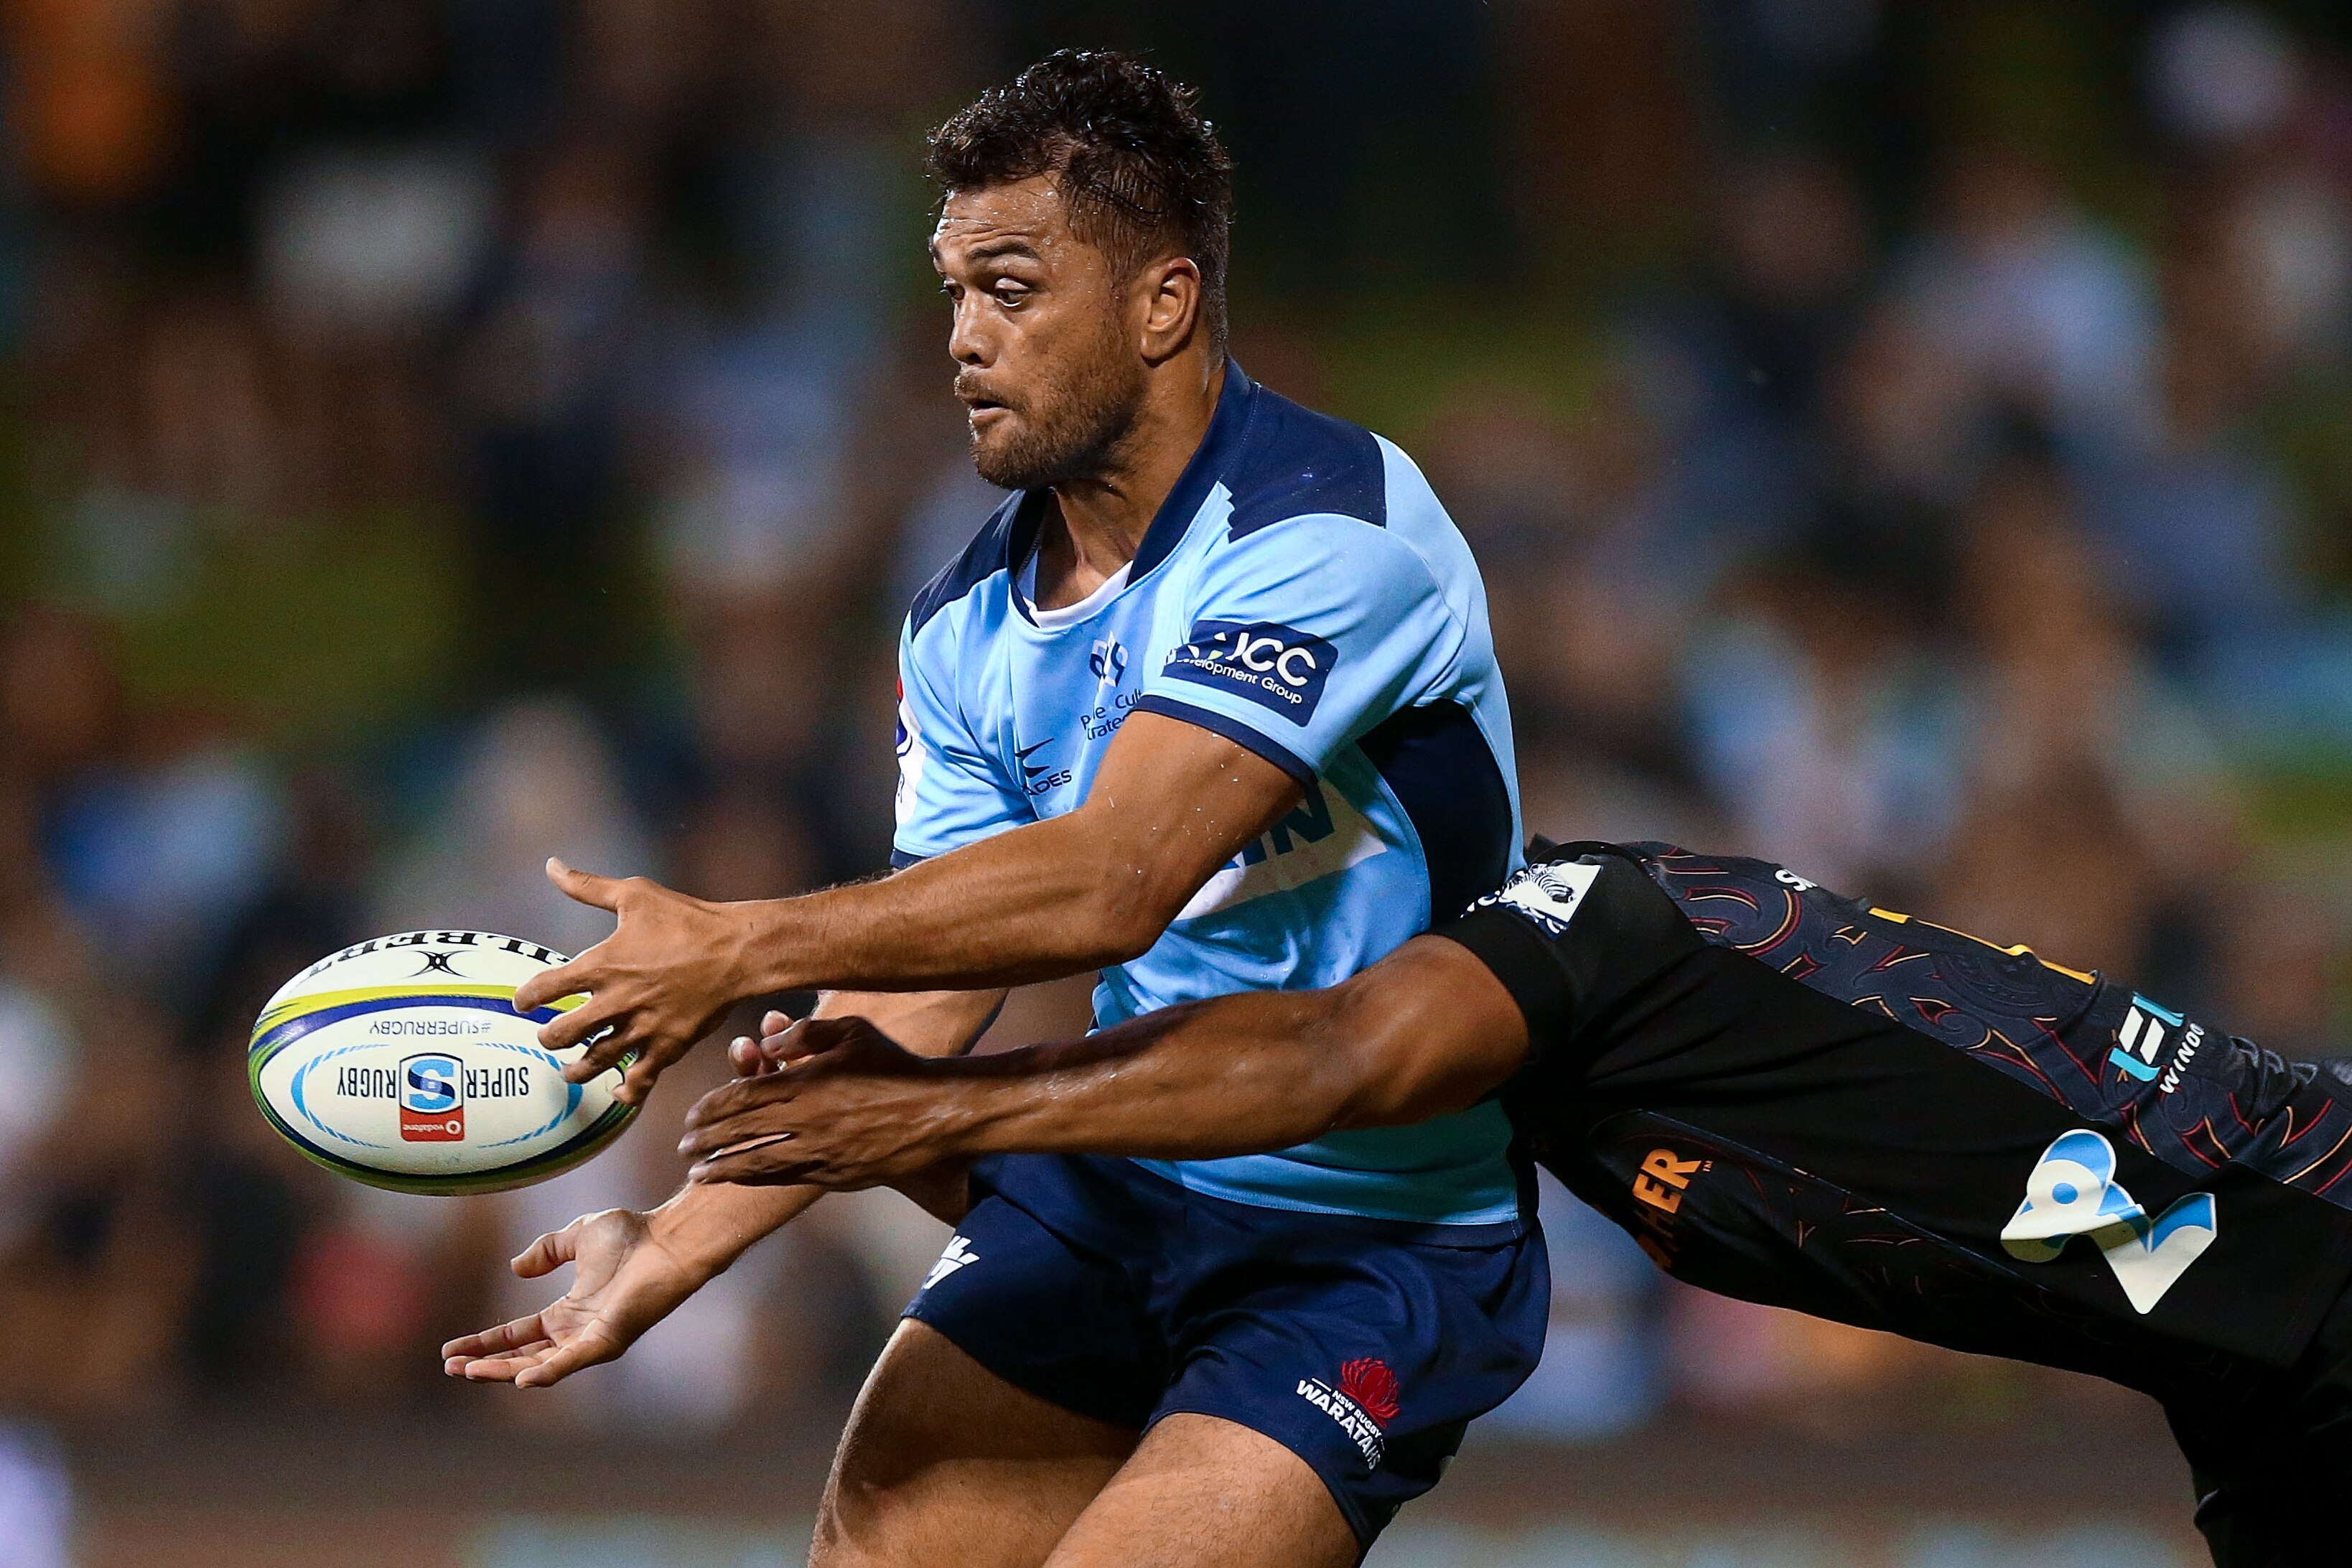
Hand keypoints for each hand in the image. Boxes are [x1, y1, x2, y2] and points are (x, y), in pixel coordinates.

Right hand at [440, 1208, 711, 1388]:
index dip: (484, 1343)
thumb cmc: (632, 1235)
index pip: (517, 1335)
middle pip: (522, 1357)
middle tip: (452, 1368)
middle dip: (486, 1364)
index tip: (450, 1351)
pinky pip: (573, 1362)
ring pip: (539, 1365)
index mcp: (568, 1312)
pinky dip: (548, 1373)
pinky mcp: (608, 1339)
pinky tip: (521, 1379)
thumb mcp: (577, 1236)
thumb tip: (516, 1267)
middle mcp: (577, 1331)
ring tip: (470, 1373)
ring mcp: (592, 1339)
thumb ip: (547, 1250)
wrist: (667, 1238)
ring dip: (504, 1371)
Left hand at [511, 859, 756, 1104]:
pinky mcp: (668, 1047)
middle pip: (562, 1033)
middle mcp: (615, 1002)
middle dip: (549, 1037)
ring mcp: (642, 1029)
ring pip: (595, 1061)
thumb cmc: (687, 920)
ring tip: (570, 1071)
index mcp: (602, 965)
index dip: (527, 998)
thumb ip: (587, 886)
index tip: (524, 1002)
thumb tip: (552, 866)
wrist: (738, 951)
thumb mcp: (634, 895)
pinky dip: (627, 1090)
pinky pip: (640, 1079)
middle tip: (549, 1036)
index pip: (545, 989)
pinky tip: (619, 1092)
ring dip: (576, 1069)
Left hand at [679, 1016, 973, 1187]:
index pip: (744, 1096)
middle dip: (708, 1140)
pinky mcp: (835, 1174)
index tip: (691, 1116)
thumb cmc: (894, 1065)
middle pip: (743, 1131)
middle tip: (684, 1146)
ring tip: (697, 1173)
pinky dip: (757, 1180)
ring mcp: (821, 1151)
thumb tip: (764, 1039)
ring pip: (759, 1163)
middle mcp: (809, 1120)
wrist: (937, 1113)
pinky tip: (740, 1179)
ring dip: (724, 1167)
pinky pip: (786, 1179)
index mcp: (809, 1081)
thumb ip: (804, 1032)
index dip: (713, 1108)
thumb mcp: (852, 1031)